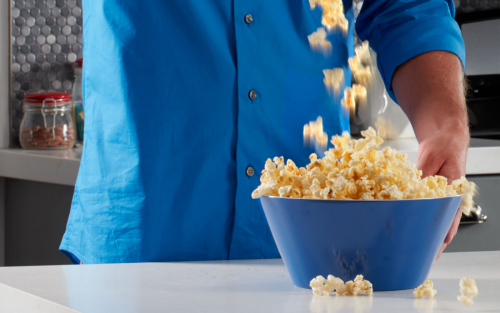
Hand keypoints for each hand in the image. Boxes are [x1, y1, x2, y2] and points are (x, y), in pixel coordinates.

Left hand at [416, 124, 468, 259]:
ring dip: (430, 231)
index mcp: (454, 187)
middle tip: (426, 253)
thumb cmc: (443, 145)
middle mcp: (450, 193)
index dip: (447, 228)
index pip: (452, 212)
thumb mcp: (432, 156)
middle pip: (445, 220)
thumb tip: (415, 188)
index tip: (442, 241)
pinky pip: (430, 209)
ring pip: (437, 217)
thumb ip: (424, 174)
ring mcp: (443, 194)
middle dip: (436, 238)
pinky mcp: (434, 192)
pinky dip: (423, 218)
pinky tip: (415, 228)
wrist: (446, 137)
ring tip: (420, 248)